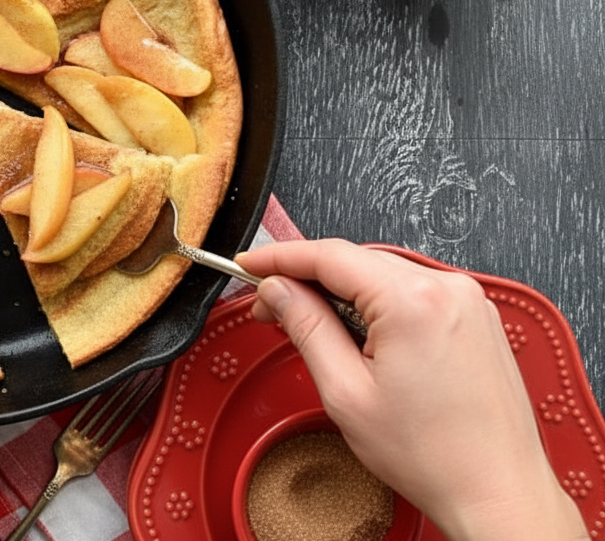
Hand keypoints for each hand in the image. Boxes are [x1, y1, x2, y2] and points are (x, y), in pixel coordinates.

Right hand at [237, 239, 587, 540]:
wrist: (497, 491)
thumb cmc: (433, 455)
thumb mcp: (345, 392)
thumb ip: (306, 328)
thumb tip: (278, 291)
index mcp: (414, 301)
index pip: (329, 255)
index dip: (280, 258)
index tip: (250, 265)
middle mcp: (448, 288)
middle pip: (356, 260)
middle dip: (307, 279)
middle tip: (269, 307)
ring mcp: (468, 300)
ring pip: (383, 274)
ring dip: (341, 292)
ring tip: (312, 327)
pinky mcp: (475, 317)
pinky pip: (412, 290)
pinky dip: (377, 302)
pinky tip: (357, 333)